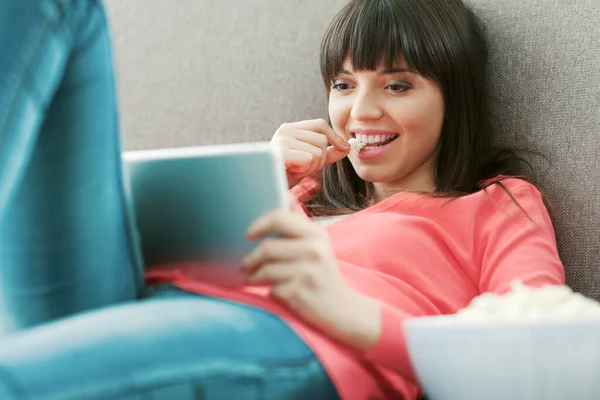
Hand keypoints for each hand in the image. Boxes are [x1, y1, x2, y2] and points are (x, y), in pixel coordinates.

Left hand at [242, 209, 380, 350]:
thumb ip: (300, 223)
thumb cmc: (323, 273)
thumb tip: (286, 196)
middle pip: (267, 247)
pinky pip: (271, 289)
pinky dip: (267, 291)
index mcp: (316, 235)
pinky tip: (271, 291)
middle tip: (244, 264)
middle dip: (250, 258)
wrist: (343, 309)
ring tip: (252, 278)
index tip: (248, 235)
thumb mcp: (318, 245)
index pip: (279, 218)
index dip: (259, 224)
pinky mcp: (300, 293)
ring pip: (265, 270)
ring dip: (253, 276)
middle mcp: (314, 251)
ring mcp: (307, 273)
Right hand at [270, 119, 350, 187]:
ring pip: (317, 152)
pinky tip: (291, 173)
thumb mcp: (309, 162)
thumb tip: (347, 147)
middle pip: (322, 140)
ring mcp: (282, 140)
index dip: (335, 137)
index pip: (320, 124)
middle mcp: (285, 130)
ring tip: (296, 170)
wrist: (265, 188)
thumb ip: (327, 154)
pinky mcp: (281, 151)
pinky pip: (308, 159)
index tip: (344, 148)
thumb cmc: (285, 175)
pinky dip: (303, 171)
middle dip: (320, 159)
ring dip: (311, 167)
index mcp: (291, 128)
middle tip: (304, 168)